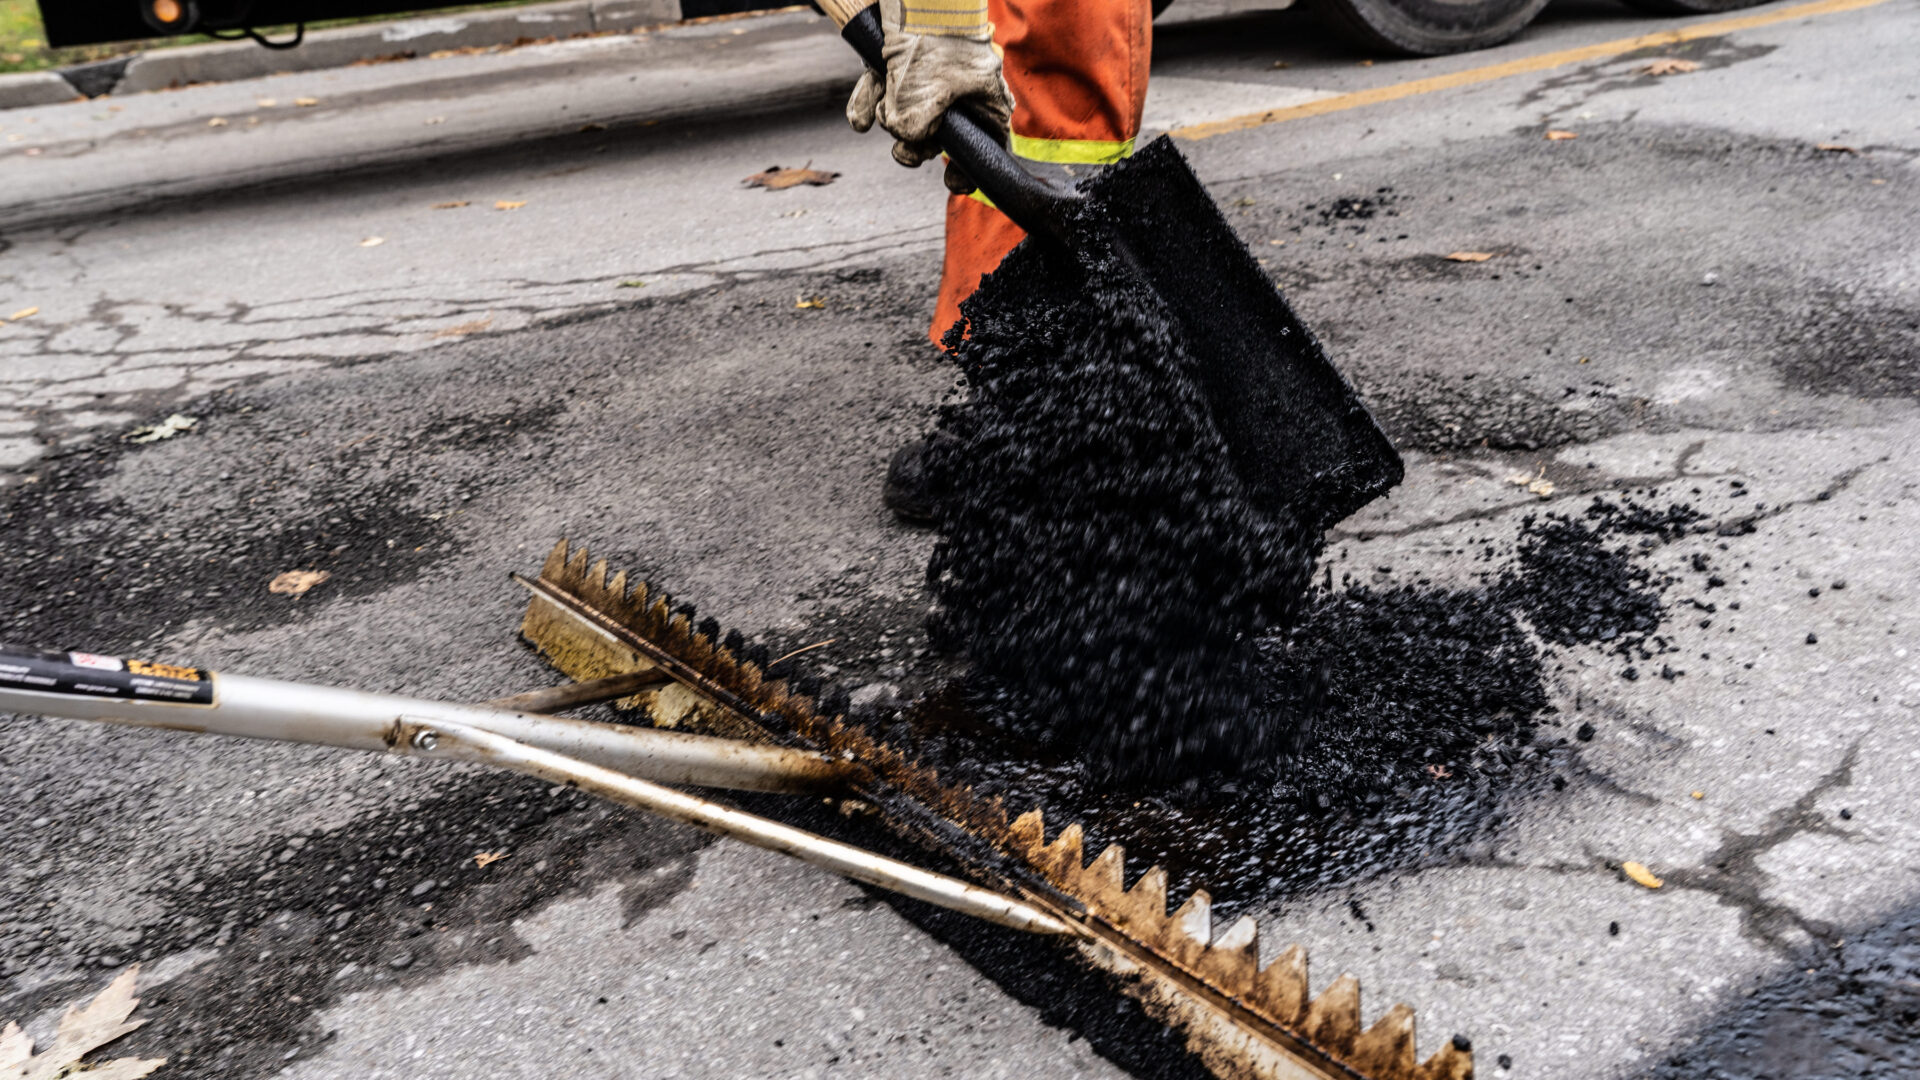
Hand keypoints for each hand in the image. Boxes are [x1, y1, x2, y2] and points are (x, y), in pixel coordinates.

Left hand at [846, 0, 1013, 194]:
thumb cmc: (934, 43)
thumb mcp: (926, 99)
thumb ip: (915, 132)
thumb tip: (905, 139)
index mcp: (985, 104)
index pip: (984, 150)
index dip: (967, 171)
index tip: (950, 181)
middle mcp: (959, 95)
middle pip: (935, 139)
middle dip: (913, 144)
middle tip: (902, 145)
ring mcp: (929, 79)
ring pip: (905, 117)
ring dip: (887, 117)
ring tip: (885, 97)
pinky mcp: (900, 65)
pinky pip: (883, 97)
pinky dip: (869, 104)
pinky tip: (860, 117)